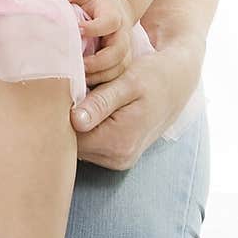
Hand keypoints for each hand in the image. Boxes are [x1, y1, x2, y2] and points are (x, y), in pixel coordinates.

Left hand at [55, 0, 134, 85]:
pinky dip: (101, 82)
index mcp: (113, 14)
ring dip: (99, 75)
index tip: (77, 30)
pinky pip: (115, 77)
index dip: (94, 28)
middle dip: (99, 61)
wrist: (115, 9)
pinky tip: (85, 83)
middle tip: (79, 64)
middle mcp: (122, 34)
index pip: (109, 22)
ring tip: (80, 77)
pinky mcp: (121, 63)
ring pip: (118, 67)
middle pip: (118, 51)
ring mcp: (124, 51)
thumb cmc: (92, 1)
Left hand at [69, 45, 200, 171]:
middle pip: (73, 143)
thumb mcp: (128, 83)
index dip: (60, 114)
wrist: (177, 84)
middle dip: (67, 119)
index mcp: (119, 142)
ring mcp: (117, 160)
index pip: (70, 136)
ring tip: (88, 98)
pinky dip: (87, 128)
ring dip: (76, 124)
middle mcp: (117, 158)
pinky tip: (94, 109)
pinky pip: (90, 144)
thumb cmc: (153, 77)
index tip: (64, 90)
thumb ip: (101, 102)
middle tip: (75, 90)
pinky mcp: (116, 156)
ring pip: (79, 144)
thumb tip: (75, 121)